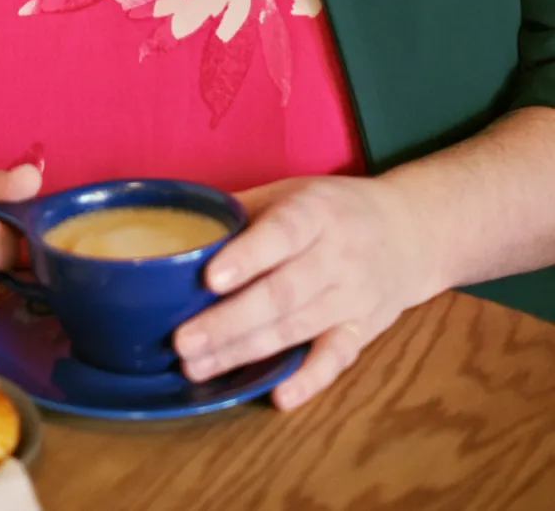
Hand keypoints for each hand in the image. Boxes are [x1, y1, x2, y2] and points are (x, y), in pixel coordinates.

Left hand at [173, 175, 436, 408]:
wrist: (409, 231)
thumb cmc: (332, 208)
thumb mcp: (291, 191)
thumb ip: (242, 210)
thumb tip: (180, 229)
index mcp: (315, 212)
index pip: (282, 233)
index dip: (248, 256)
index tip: (210, 279)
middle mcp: (337, 255)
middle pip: (283, 292)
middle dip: (230, 321)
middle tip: (183, 342)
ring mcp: (353, 296)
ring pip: (298, 328)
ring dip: (246, 351)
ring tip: (198, 367)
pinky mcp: (364, 329)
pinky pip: (337, 358)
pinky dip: (310, 379)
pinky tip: (278, 396)